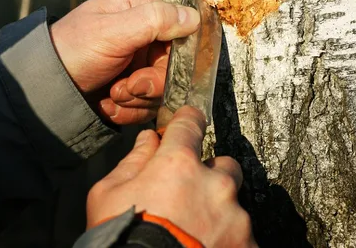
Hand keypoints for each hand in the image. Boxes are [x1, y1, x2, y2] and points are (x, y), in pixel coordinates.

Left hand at [49, 0, 199, 123]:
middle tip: (126, 87)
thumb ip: (155, 20)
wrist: (44, 89)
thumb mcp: (113, 30)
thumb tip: (195, 16)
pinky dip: (129, 111)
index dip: (173, 57)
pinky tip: (108, 106)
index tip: (153, 70)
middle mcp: (143, 38)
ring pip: (162, 91)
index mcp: (139, 13)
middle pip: (173, 68)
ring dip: (137, 100)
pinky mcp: (132, 91)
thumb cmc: (74, 50)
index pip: (179, 33)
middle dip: (150, 84)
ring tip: (112, 96)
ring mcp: (138, 67)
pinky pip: (147, 107)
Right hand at [86, 106, 256, 247]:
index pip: (190, 124)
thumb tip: (148, 140)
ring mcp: (235, 216)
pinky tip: (205, 247)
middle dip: (211, 176)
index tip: (188, 122)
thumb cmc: (119, 238)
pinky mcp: (247, 244)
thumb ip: (133, 162)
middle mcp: (214, 184)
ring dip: (218, 212)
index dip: (187, 121)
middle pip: (224, 165)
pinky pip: (242, 234)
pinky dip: (227, 239)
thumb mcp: (108, 196)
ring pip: (233, 203)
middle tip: (190, 197)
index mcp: (179, 165)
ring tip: (195, 234)